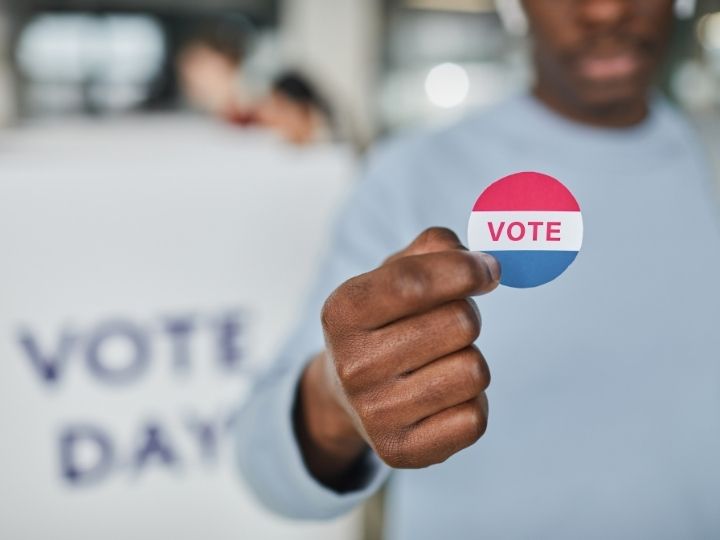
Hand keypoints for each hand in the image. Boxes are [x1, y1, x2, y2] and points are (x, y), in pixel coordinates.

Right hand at [295, 228, 499, 485]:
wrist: (346, 394)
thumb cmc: (384, 321)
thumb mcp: (394, 272)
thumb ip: (436, 248)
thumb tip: (484, 263)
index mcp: (343, 311)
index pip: (416, 282)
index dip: (467, 270)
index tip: (487, 271)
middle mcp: (351, 364)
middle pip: (461, 323)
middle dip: (467, 316)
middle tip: (448, 324)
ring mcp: (373, 413)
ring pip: (474, 371)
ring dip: (469, 360)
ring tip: (440, 362)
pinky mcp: (399, 451)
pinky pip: (474, 418)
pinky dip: (470, 402)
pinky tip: (441, 397)